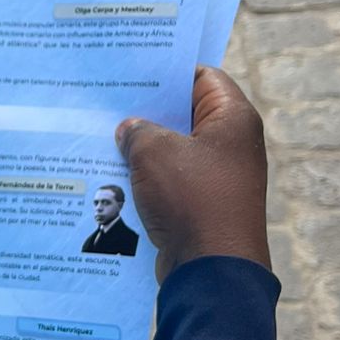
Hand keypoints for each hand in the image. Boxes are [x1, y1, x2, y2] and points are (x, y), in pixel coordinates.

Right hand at [116, 67, 270, 283]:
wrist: (211, 269)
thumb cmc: (191, 199)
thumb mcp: (155, 152)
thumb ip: (138, 131)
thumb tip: (129, 130)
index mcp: (233, 119)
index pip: (202, 77)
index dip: (168, 72)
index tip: (134, 70)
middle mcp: (232, 144)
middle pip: (186, 114)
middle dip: (150, 111)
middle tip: (111, 102)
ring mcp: (220, 176)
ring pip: (176, 150)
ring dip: (145, 148)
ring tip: (105, 137)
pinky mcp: (204, 204)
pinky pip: (173, 180)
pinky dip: (149, 177)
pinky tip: (115, 175)